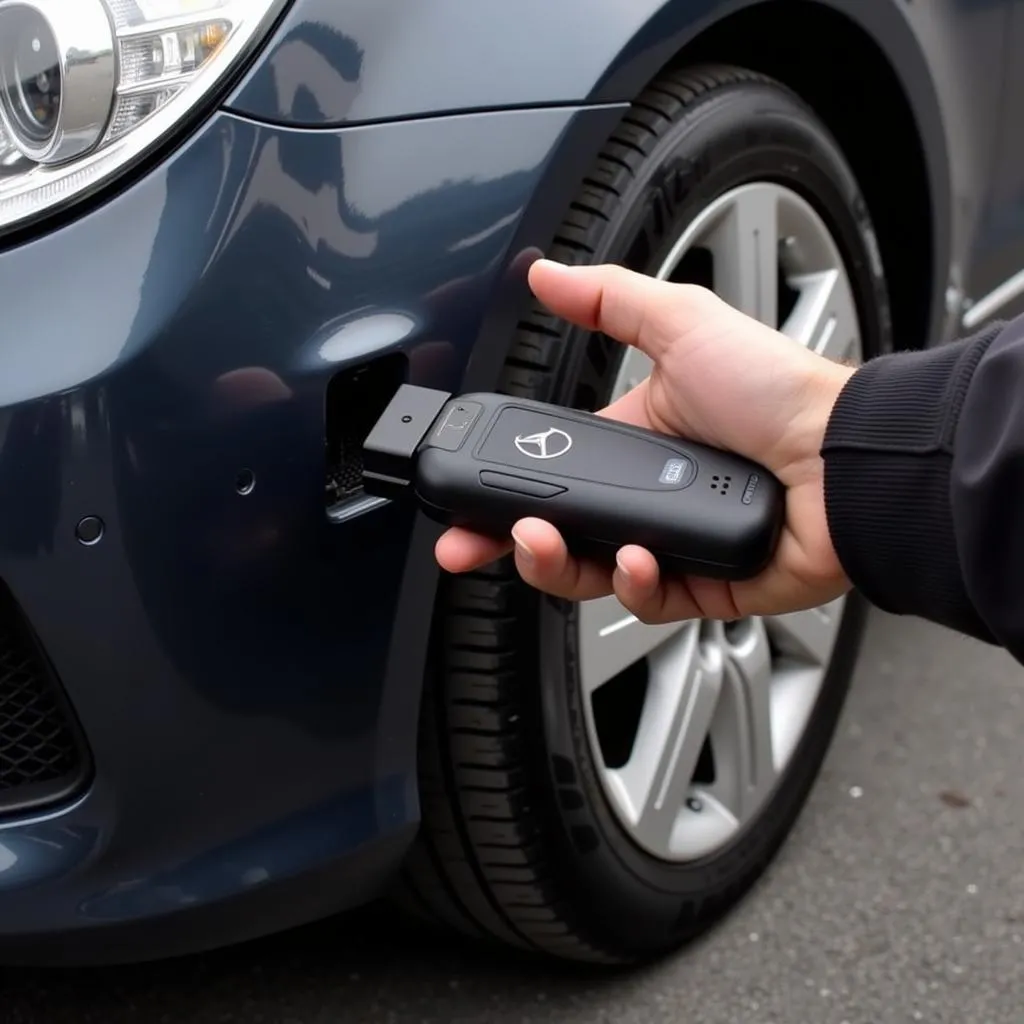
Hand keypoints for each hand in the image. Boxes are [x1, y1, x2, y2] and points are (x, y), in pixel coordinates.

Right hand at [434, 259, 856, 622]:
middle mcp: (645, 498)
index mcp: (631, 443)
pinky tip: (636, 557)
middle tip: (467, 545)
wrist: (845, 454)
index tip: (458, 501)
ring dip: (554, 564)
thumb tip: (543, 274)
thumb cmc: (778, 389)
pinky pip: (647, 602)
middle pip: (556, 537)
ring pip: (589, 575)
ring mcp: (670, 545)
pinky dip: (632, 584)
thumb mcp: (683, 324)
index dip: (499, 492)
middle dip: (505, 544)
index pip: (549, 476)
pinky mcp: (702, 587)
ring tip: (542, 542)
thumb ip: (607, 300)